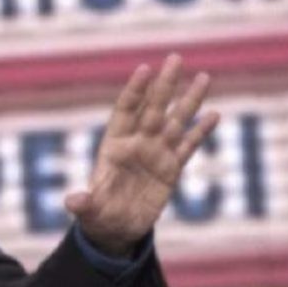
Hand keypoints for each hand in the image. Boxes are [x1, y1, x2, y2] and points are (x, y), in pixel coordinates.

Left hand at [65, 54, 218, 256]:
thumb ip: (84, 203)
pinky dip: (200, 131)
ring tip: (203, 76)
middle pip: (153, 108)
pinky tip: (214, 115)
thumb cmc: (97, 214)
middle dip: (164, 84)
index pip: (125, 111)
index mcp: (113, 146)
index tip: (145, 69)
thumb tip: (73, 201)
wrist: (115, 228)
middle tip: (175, 58)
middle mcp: (137, 144)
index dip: (135, 92)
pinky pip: (188, 146)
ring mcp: (155, 154)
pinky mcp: (171, 169)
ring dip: (189, 100)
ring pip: (175, 121)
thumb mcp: (89, 211)